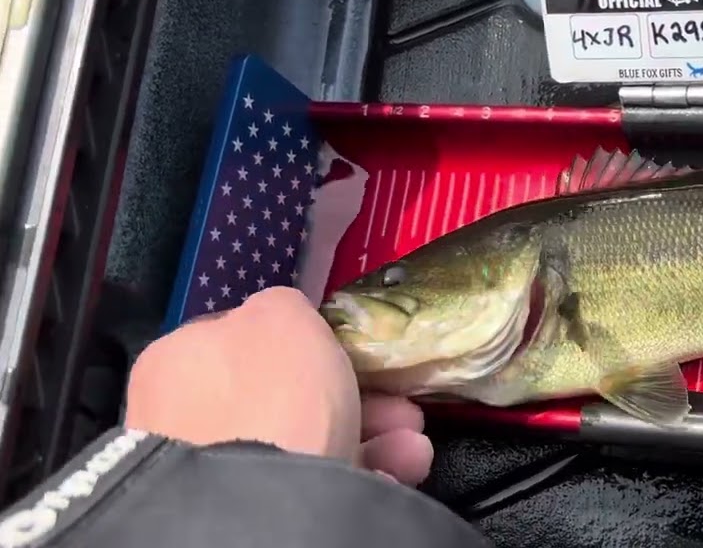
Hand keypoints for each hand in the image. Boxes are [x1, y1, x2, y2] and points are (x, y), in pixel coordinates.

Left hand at [123, 286, 433, 484]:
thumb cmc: (271, 393)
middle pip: (288, 395)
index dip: (309, 344)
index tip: (355, 353)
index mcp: (178, 358)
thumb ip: (285, 307)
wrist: (260, 501)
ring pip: (307, 440)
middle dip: (356, 396)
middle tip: (400, 406)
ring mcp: (215, 468)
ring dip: (371, 436)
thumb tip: (286, 320)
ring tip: (411, 446)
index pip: (248, 340)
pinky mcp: (250, 509)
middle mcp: (185, 414)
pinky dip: (359, 472)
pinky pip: (312, 481)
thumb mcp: (284, 316)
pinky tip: (393, 472)